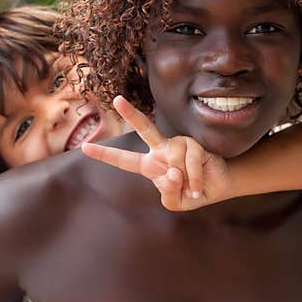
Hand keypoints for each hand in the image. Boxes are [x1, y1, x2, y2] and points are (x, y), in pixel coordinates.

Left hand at [81, 95, 228, 210]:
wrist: (218, 186)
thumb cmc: (192, 192)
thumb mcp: (175, 202)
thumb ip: (167, 193)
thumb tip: (171, 172)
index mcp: (150, 166)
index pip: (124, 161)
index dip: (105, 155)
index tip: (84, 147)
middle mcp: (161, 151)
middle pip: (145, 129)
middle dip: (131, 114)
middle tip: (117, 99)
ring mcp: (176, 145)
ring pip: (174, 162)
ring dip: (185, 183)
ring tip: (192, 188)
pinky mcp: (193, 145)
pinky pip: (190, 165)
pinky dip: (195, 180)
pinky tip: (198, 186)